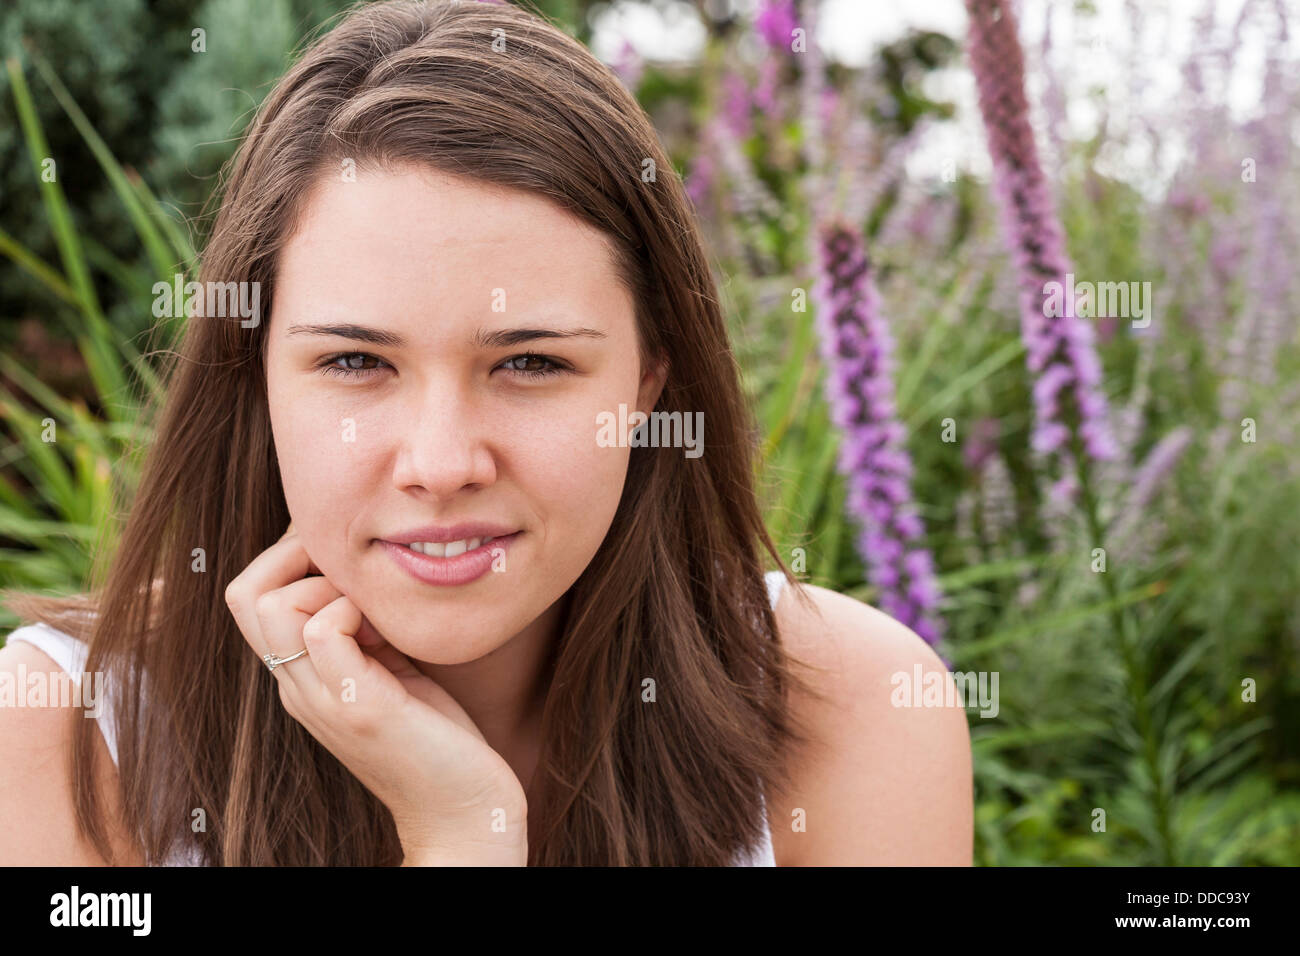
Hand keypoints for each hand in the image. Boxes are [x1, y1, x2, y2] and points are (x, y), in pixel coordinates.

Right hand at [224, 520, 527, 864]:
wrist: (462, 811)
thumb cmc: (437, 737)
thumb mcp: (392, 667)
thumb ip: (367, 628)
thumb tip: (363, 571)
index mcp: (300, 677)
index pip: (252, 595)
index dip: (292, 558)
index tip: (348, 562)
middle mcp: (297, 688)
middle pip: (243, 593)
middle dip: (297, 555)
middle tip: (354, 570)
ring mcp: (321, 699)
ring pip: (270, 604)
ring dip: (325, 583)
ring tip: (372, 609)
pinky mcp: (359, 707)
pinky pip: (321, 630)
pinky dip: (351, 608)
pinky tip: (386, 632)